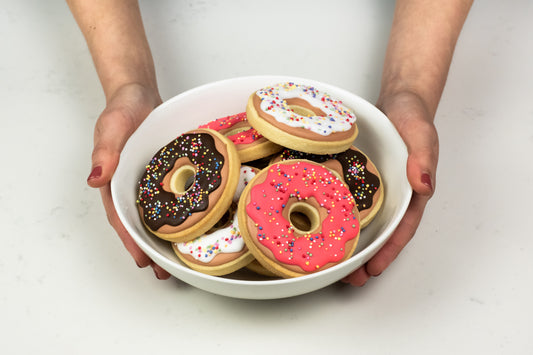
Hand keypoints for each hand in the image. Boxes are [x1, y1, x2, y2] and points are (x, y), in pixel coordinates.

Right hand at [86, 83, 170, 279]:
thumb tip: (95, 178)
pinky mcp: (165, 173)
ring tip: (179, 258)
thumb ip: (105, 151)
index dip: (131, 239)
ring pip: (157, 214)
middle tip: (164, 271)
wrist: (139, 94)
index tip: (143, 259)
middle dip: (150, 247)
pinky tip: (193, 224)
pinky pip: (172, 196)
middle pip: (139, 222)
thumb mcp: (112, 126)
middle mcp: (132, 185)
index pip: (121, 216)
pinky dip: (179, 212)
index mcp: (114, 180)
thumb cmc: (122, 109)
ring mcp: (149, 181)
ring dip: (165, 235)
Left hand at [342, 91, 437, 285]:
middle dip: (365, 258)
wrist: (398, 101)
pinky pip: (348, 202)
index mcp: (411, 192)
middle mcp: (393, 196)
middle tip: (347, 279)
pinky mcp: (359, 180)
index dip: (388, 251)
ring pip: (363, 222)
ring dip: (349, 244)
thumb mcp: (421, 133)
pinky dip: (337, 218)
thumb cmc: (413, 116)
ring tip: (331, 265)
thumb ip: (424, 157)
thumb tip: (424, 185)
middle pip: (380, 233)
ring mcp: (375, 190)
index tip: (373, 270)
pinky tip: (321, 228)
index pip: (402, 229)